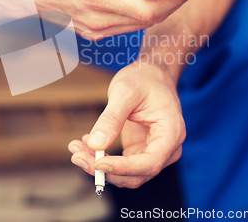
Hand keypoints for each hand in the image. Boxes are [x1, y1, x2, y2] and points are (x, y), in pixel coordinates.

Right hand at [18, 0, 193, 39]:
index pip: (148, 10)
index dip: (173, 1)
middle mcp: (98, 19)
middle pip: (147, 20)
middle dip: (171, 4)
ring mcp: (94, 29)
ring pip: (137, 25)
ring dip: (156, 10)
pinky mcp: (91, 32)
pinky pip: (123, 26)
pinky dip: (139, 14)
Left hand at [68, 62, 185, 187]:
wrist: (151, 74)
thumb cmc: (143, 78)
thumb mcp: (125, 92)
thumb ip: (112, 118)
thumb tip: (95, 144)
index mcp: (171, 133)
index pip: (150, 162)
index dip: (123, 168)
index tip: (97, 163)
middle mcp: (166, 149)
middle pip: (137, 174)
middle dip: (105, 170)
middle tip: (76, 156)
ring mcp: (154, 152)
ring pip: (126, 174)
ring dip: (99, 166)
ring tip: (76, 148)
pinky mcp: (140, 151)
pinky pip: (121, 164)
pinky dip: (101, 159)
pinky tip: (85, 144)